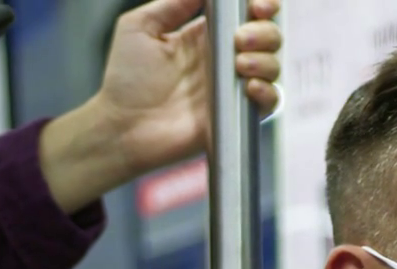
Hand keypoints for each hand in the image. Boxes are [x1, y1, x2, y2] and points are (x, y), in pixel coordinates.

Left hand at [37, 0, 281, 211]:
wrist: (123, 128)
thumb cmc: (126, 81)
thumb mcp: (140, 27)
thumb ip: (173, 2)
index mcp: (203, 35)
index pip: (244, 13)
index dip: (260, 4)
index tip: (255, 5)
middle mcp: (222, 60)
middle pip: (267, 35)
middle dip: (263, 31)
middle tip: (240, 39)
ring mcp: (231, 88)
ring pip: (273, 65)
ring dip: (265, 59)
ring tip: (240, 63)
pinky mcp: (236, 116)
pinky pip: (271, 102)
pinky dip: (268, 91)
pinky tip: (249, 86)